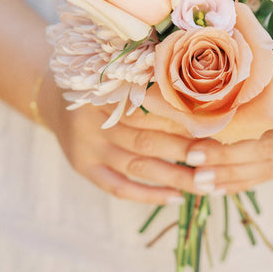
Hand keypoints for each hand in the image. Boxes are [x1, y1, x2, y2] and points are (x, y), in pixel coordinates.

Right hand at [39, 84, 199, 203]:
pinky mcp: (83, 168)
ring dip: (174, 176)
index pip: (150, 109)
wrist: (54, 96)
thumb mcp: (118, 74)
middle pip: (146, 140)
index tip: (214, 126)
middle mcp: (92, 122)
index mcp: (103, 92)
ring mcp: (86, 148)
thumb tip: (202, 99)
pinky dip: (149, 195)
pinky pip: (119, 187)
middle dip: (185, 151)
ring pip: (137, 166)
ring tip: (205, 183)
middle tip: (218, 158)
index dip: (182, 119)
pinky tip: (176, 197)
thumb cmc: (101, 82)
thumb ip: (150, 83)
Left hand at [183, 82, 272, 193]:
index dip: (231, 152)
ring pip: (261, 174)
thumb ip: (268, 75)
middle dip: (224, 168)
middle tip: (190, 168)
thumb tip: (223, 71)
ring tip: (195, 182)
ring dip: (227, 180)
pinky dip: (238, 183)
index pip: (267, 145)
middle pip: (262, 164)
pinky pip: (263, 177)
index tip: (195, 150)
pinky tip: (213, 188)